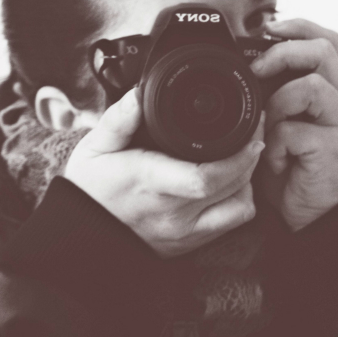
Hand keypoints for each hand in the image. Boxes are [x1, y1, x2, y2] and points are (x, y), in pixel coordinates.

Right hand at [64, 89, 264, 257]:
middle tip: (254, 132)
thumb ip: (119, 119)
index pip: (205, 177)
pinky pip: (232, 223)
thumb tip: (139, 94)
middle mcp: (172, 212)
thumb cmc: (90, 189)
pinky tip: (231, 183)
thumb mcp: (95, 147)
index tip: (251, 131)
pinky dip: (241, 200)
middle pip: (231, 186)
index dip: (239, 155)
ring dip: (248, 178)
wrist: (83, 235)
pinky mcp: (190, 243)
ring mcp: (184, 231)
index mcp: (150, 183)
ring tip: (243, 156)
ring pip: (239, 206)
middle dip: (251, 156)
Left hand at [250, 19, 337, 231]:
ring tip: (267, 125)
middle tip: (257, 69)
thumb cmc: (289, 163)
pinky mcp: (335, 150)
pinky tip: (275, 159)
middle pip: (325, 51)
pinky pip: (296, 131)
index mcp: (333, 89)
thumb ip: (273, 93)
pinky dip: (276, 143)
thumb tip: (247, 66)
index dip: (298, 28)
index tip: (267, 30)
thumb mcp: (279, 120)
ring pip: (313, 86)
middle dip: (283, 52)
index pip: (327, 41)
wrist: (305, 211)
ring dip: (278, 102)